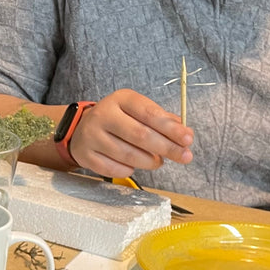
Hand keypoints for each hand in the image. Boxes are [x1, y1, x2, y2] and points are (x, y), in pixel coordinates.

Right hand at [67, 90, 193, 176]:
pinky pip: (115, 169)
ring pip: (129, 155)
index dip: (171, 129)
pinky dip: (130, 170)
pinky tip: (134, 165)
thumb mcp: (138, 112)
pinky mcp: (85, 155)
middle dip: (166, 148)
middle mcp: (103, 115)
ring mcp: (91, 136)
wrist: (82, 129)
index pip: (150, 114)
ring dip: (150, 162)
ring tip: (158, 161)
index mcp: (120, 99)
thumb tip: (186, 135)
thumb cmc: (119, 120)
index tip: (188, 139)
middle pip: (140, 135)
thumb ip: (163, 121)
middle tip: (184, 157)